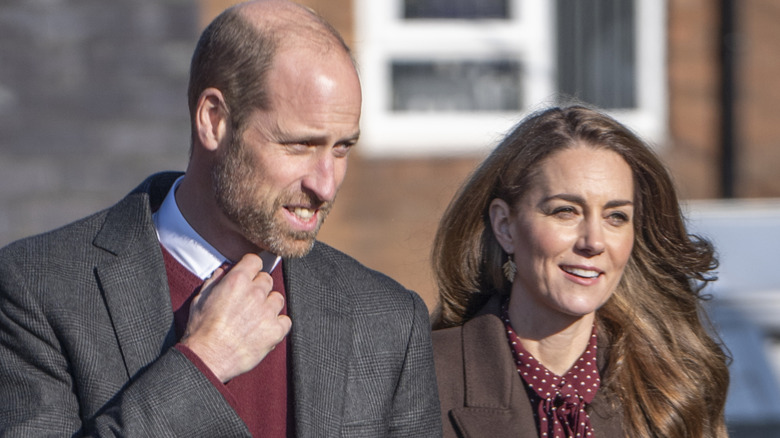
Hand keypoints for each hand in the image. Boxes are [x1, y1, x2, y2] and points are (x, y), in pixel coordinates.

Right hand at [180, 253, 290, 381]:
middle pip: (267, 280)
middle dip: (258, 288)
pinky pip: (286, 321)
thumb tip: (224, 271)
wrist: (207, 358)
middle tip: (248, 302)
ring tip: (256, 318)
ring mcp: (267, 311)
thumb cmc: (200, 330)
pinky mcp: (275, 330)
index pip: (255, 261)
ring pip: (278, 299)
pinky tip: (265, 330)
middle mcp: (255, 292)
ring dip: (269, 305)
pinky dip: (278, 325)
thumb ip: (215, 281)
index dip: (251, 268)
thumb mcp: (200, 299)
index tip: (249, 275)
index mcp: (237, 280)